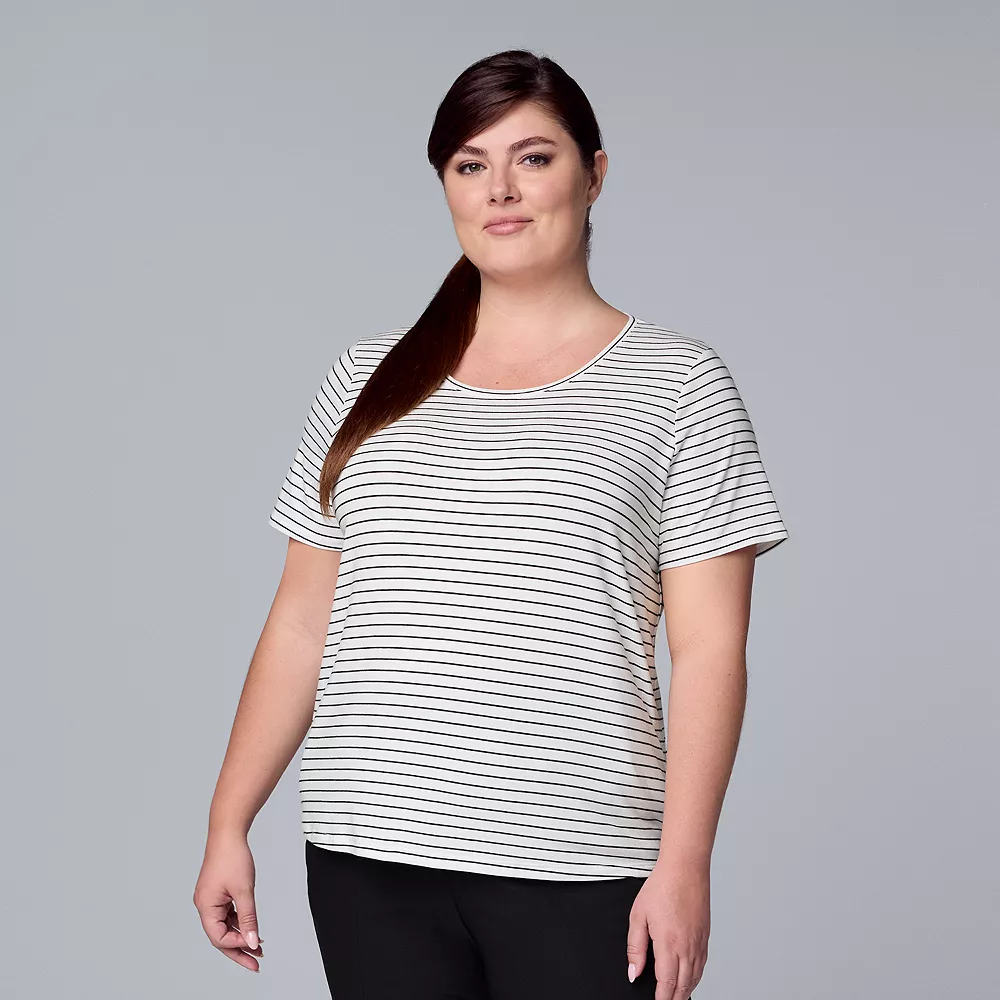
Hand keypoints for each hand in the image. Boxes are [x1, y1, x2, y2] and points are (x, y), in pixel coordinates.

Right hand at [193, 830, 264, 972]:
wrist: (228, 832)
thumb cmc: (232, 857)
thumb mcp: (244, 890)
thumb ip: (249, 918)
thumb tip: (253, 942)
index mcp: (205, 906)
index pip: (219, 937)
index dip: (238, 945)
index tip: (256, 946)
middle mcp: (204, 905)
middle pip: (220, 936)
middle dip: (238, 950)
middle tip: (256, 963)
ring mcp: (210, 899)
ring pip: (225, 926)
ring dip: (241, 936)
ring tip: (259, 947)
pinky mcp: (217, 893)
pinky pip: (227, 914)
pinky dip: (240, 922)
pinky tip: (252, 928)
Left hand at [625, 859, 709, 998]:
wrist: (685, 868)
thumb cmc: (662, 887)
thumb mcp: (638, 915)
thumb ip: (634, 947)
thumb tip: (634, 972)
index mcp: (668, 943)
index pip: (667, 983)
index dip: (662, 998)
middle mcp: (687, 947)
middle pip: (683, 985)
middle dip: (674, 998)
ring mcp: (699, 942)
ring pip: (695, 977)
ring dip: (686, 990)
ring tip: (676, 997)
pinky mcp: (705, 936)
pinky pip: (702, 964)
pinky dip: (696, 977)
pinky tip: (690, 979)